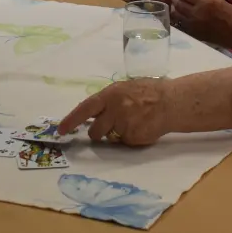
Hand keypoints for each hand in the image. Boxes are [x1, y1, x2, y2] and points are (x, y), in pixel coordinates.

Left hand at [58, 78, 172, 146]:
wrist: (171, 102)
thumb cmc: (148, 93)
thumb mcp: (124, 89)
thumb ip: (108, 101)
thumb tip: (93, 113)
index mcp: (110, 95)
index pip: (85, 109)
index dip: (71, 120)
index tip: (61, 130)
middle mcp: (114, 110)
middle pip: (94, 131)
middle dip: (98, 133)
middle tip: (111, 126)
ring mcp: (123, 125)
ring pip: (109, 138)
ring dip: (115, 135)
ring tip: (132, 124)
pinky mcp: (132, 137)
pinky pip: (124, 143)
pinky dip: (131, 138)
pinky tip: (141, 128)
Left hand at [169, 0, 231, 47]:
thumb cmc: (230, 13)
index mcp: (203, 2)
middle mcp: (195, 13)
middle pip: (177, 2)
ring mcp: (192, 24)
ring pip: (175, 14)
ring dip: (173, 6)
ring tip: (174, 3)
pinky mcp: (192, 33)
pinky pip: (179, 23)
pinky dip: (176, 16)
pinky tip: (178, 13)